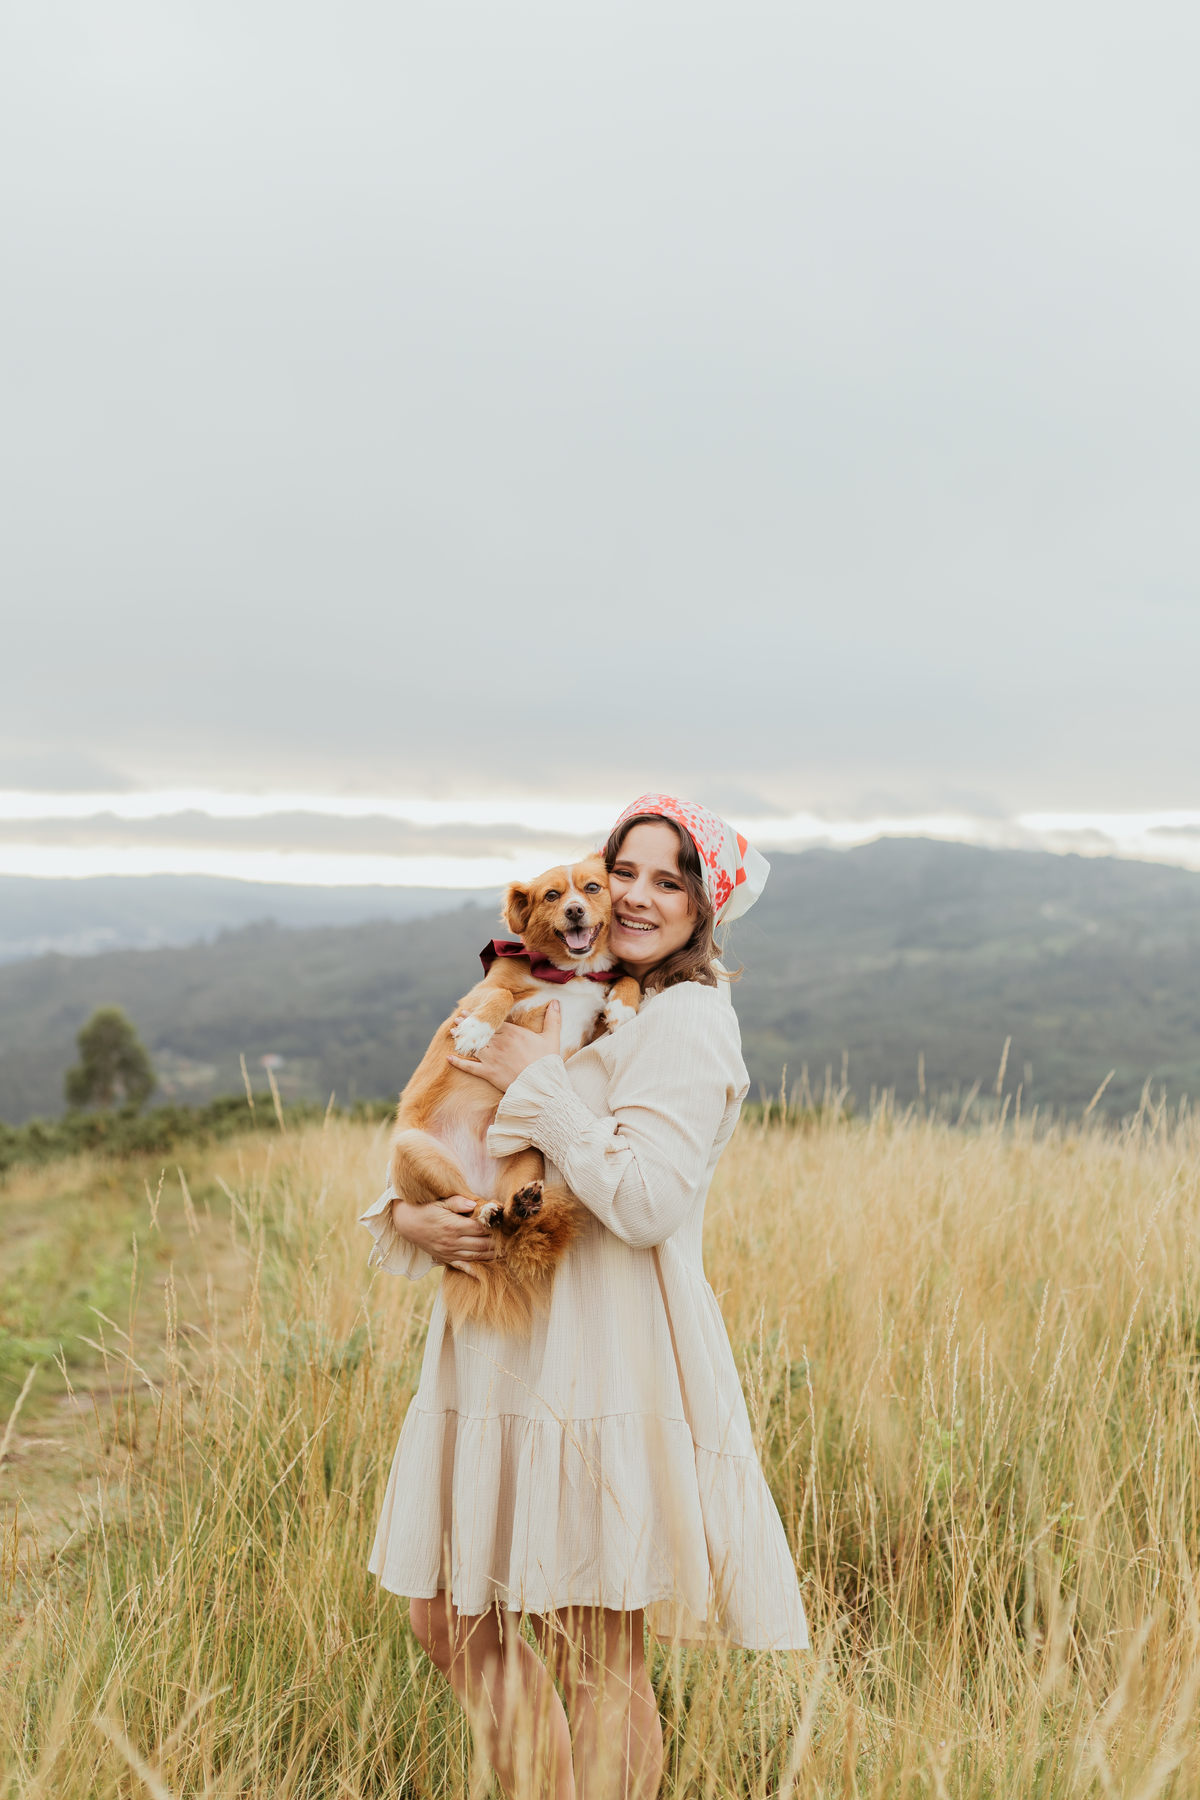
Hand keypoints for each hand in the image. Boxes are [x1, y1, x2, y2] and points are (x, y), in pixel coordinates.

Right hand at [391, 1194, 497, 1274]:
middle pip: (482, 1243)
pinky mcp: (446, 1258)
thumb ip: (458, 1202)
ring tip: (507, 1253)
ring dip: (492, 1255)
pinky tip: (485, 1274)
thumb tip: (475, 1203)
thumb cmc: (425, 1210)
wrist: (406, 1224)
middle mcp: (453, 1241)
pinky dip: (474, 1271)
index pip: (481, 1228)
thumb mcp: (440, 1202)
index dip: (495, 1226)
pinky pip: (462, 1267)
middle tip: (512, 1239)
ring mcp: (450, 1252)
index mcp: (453, 1226)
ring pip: (476, 1255)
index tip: (507, 1224)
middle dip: (498, 1242)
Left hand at [447, 1000, 561, 1092]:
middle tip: (458, 1019)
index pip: (492, 1021)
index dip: (481, 1017)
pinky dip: (458, 1063)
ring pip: (472, 1045)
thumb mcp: (552, 1038)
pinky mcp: (488, 1073)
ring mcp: (492, 1058)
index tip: (472, 1012)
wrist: (542, 1085)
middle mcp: (499, 1043)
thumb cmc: (547, 1063)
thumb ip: (552, 1019)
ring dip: (461, 1039)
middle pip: (480, 1031)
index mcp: (512, 1033)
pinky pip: (470, 1067)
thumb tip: (557, 1002)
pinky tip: (448, 1058)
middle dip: (468, 1025)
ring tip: (453, 1032)